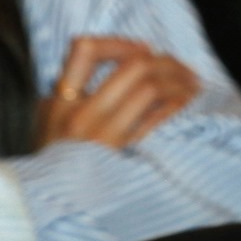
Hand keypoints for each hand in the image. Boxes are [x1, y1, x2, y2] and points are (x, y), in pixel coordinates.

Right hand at [36, 36, 199, 149]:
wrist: (51, 198)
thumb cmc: (53, 154)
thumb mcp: (48, 116)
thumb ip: (71, 88)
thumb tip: (111, 58)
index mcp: (62, 99)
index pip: (86, 50)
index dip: (120, 42)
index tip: (142, 48)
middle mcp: (82, 113)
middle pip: (133, 67)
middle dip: (164, 62)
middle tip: (180, 66)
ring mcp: (103, 133)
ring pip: (150, 89)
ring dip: (177, 81)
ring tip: (191, 82)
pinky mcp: (123, 152)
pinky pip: (156, 119)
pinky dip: (176, 103)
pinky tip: (186, 99)